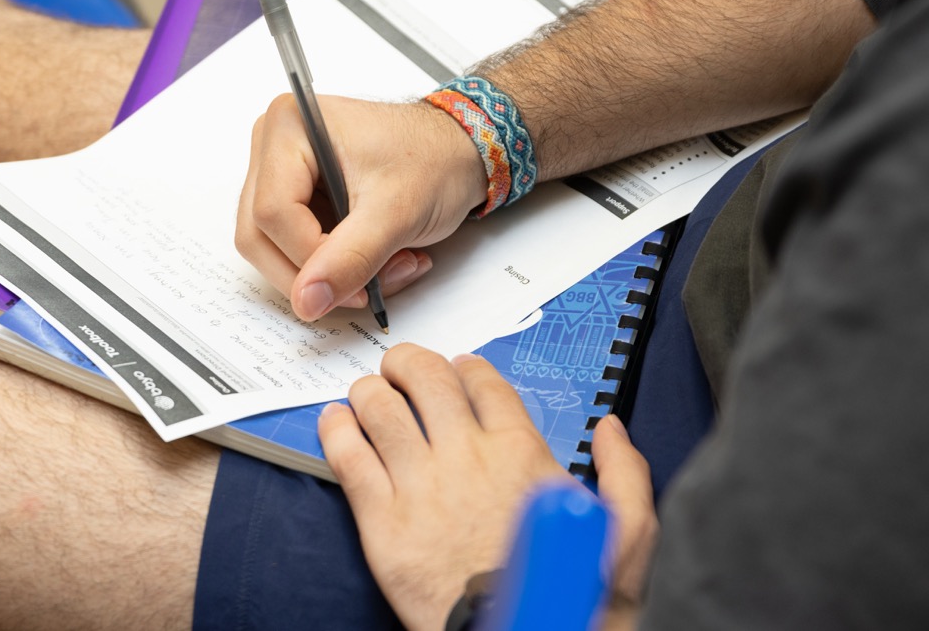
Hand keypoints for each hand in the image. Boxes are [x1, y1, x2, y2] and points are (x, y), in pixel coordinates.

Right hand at [236, 95, 484, 320]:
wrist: (459, 151)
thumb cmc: (434, 158)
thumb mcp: (396, 211)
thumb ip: (350, 258)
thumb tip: (307, 300)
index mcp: (291, 125)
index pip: (271, 212)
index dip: (309, 257)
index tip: (355, 283)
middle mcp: (273, 144)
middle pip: (258, 234)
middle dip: (315, 272)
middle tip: (367, 287)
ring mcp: (280, 171)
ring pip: (270, 248)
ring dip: (328, 273)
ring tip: (385, 266)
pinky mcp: (294, 196)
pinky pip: (290, 247)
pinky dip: (332, 265)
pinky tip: (376, 258)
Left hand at [319, 344, 655, 630]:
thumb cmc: (569, 600)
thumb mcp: (626, 536)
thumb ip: (624, 475)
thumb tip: (610, 430)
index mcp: (521, 454)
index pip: (483, 382)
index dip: (463, 367)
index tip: (456, 369)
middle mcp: (467, 457)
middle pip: (425, 378)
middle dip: (407, 363)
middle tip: (400, 369)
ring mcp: (421, 487)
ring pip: (380, 407)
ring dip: (369, 391)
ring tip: (367, 395)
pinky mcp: (383, 522)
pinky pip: (348, 456)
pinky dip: (336, 430)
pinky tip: (336, 423)